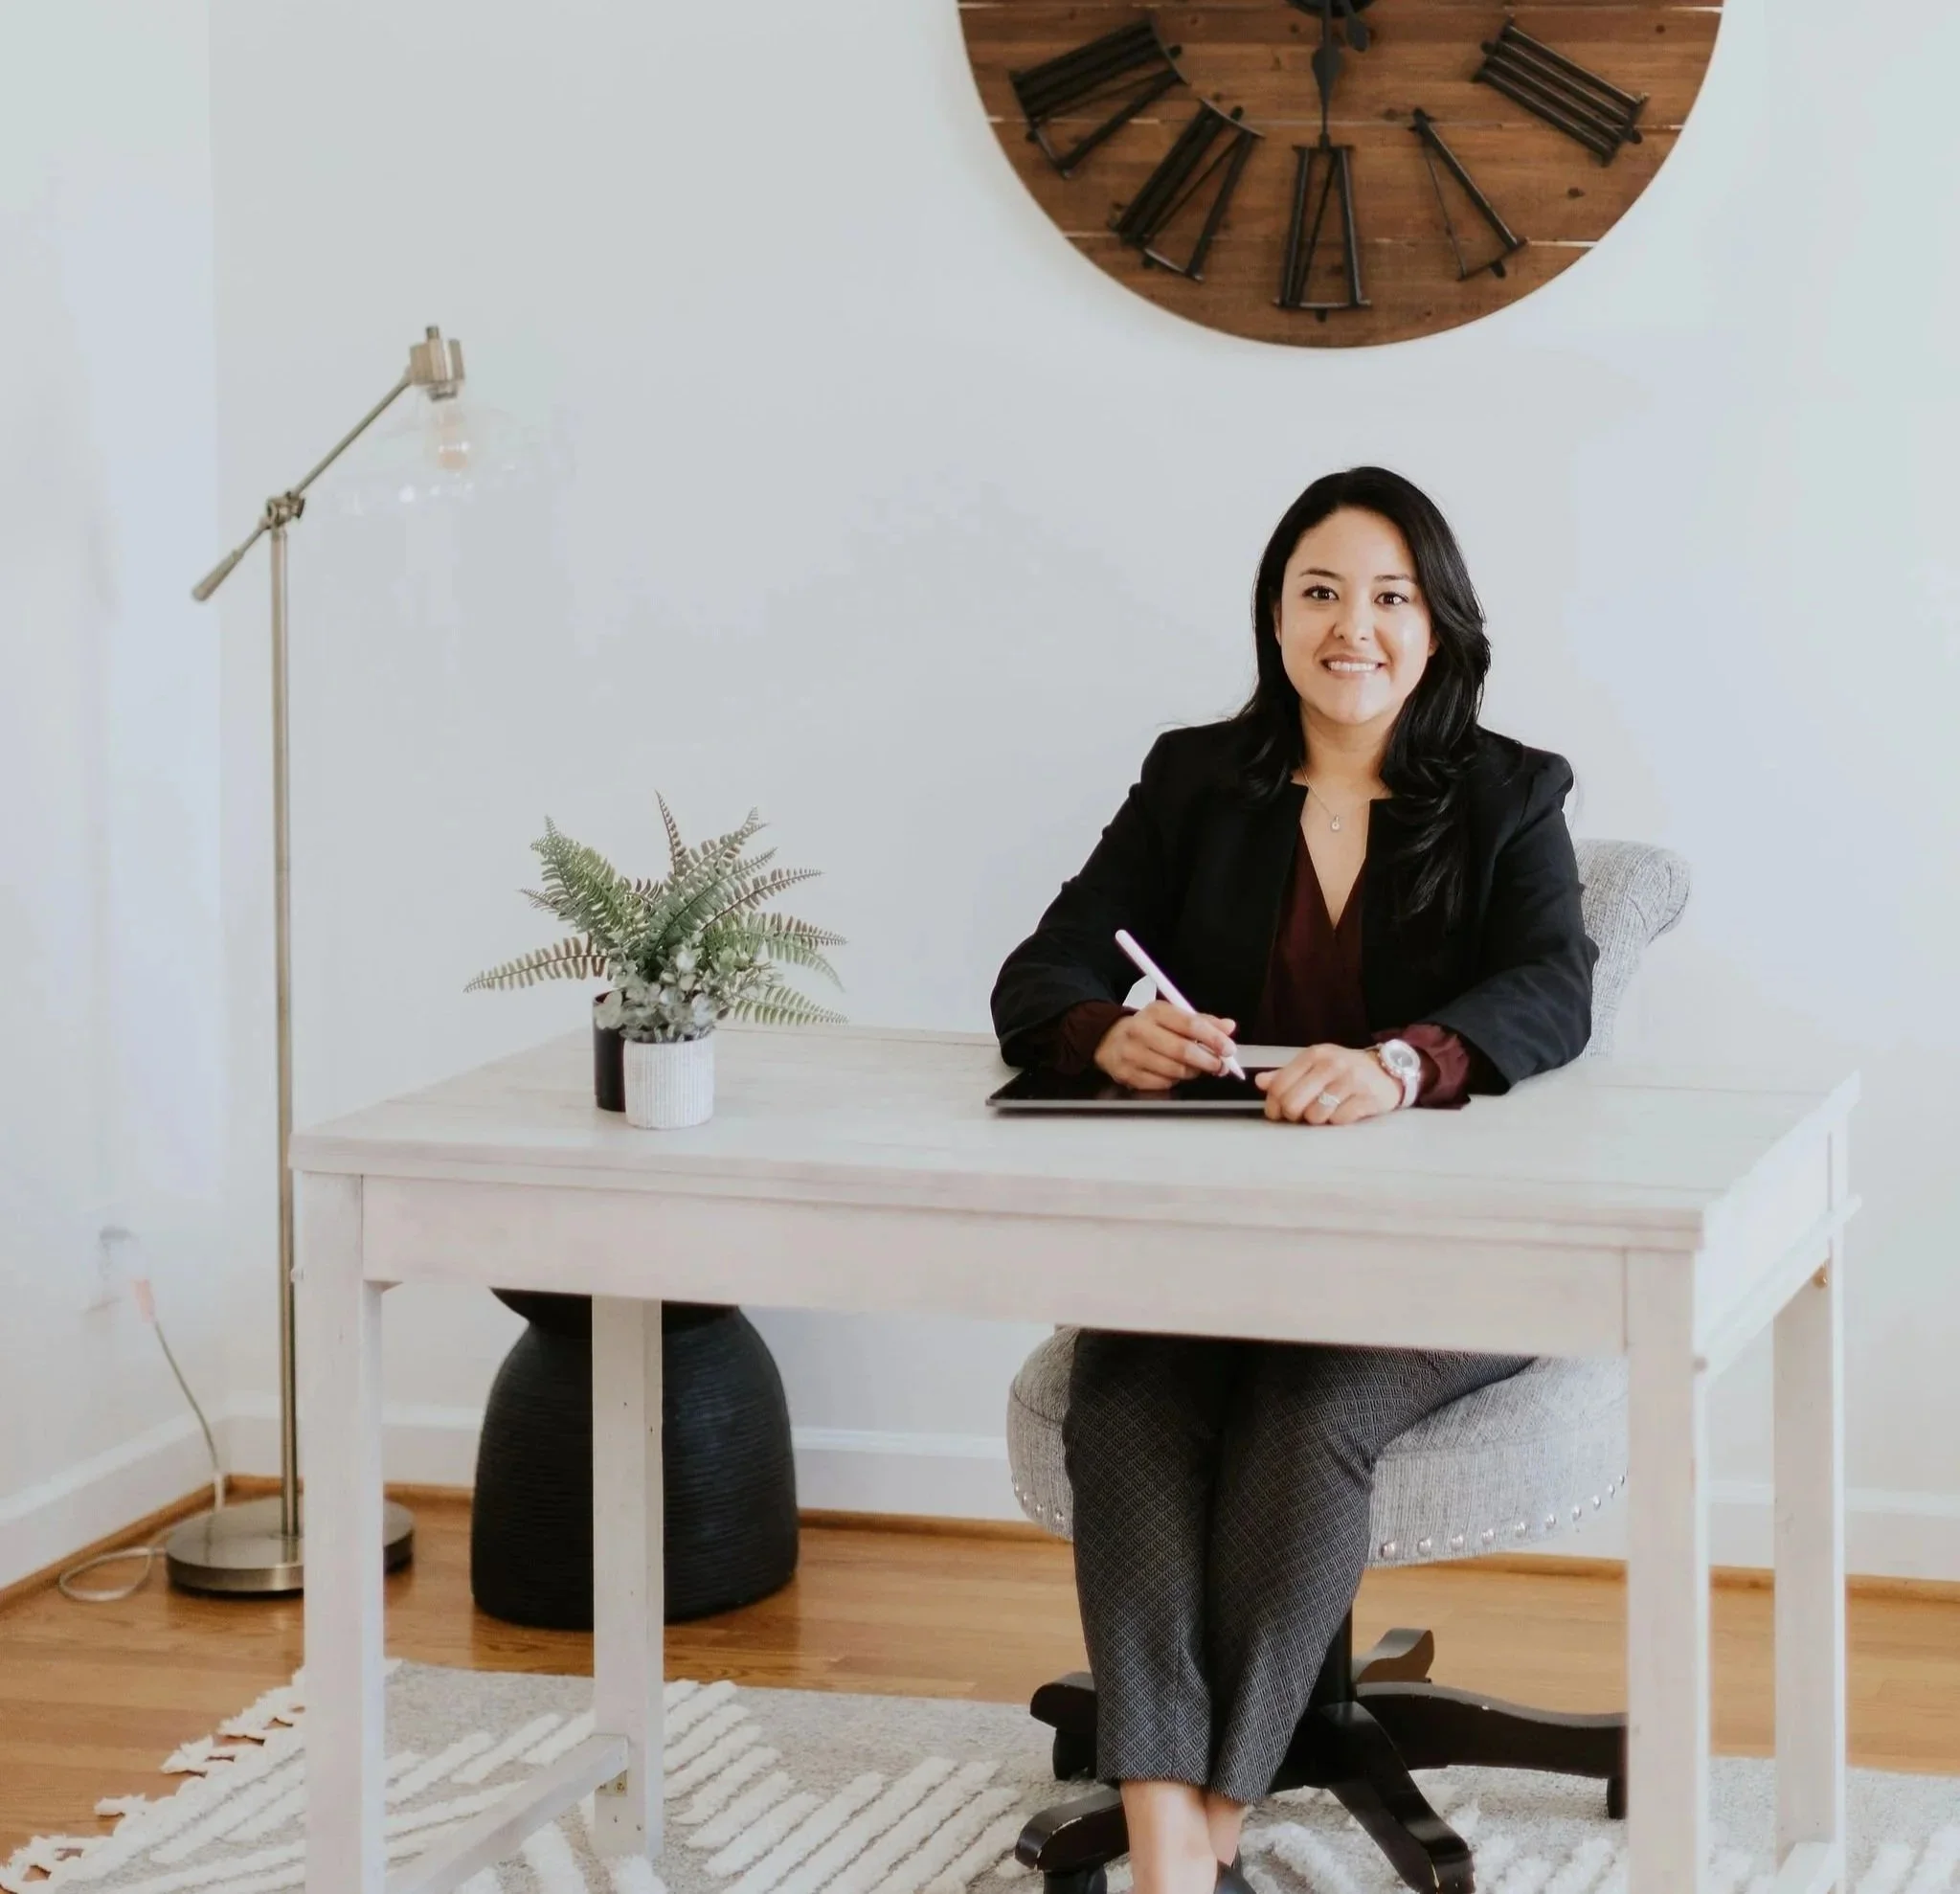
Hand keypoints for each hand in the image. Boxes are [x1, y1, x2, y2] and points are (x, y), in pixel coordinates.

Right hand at [1094, 1001, 1239, 1091]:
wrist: (1108, 1039)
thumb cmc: (1148, 1027)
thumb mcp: (1173, 1016)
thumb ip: (1202, 1021)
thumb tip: (1228, 1027)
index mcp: (1155, 1011)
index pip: (1190, 1024)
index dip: (1213, 1038)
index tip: (1228, 1048)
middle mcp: (1140, 1030)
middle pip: (1183, 1051)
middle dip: (1208, 1061)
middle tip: (1220, 1065)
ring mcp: (1132, 1054)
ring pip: (1175, 1071)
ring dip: (1192, 1072)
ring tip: (1195, 1067)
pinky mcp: (1127, 1074)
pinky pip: (1163, 1083)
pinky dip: (1174, 1080)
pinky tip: (1173, 1072)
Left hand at [1255, 1043, 1402, 1124]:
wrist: (1387, 1071)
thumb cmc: (1344, 1070)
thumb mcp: (1315, 1065)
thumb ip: (1286, 1074)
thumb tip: (1259, 1082)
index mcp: (1313, 1055)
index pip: (1279, 1085)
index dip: (1274, 1105)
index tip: (1278, 1112)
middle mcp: (1331, 1065)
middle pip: (1294, 1103)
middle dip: (1293, 1115)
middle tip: (1301, 1115)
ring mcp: (1350, 1081)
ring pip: (1315, 1115)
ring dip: (1317, 1120)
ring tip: (1324, 1112)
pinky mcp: (1367, 1098)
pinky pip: (1339, 1120)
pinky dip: (1337, 1121)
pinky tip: (1342, 1112)